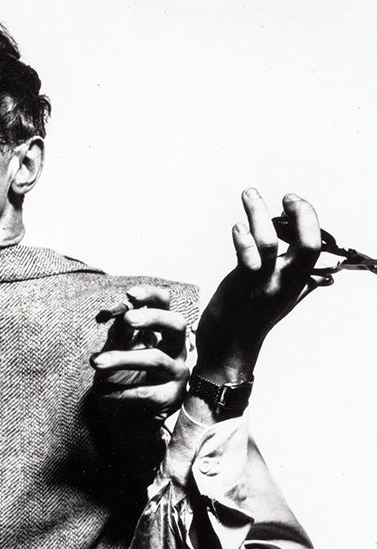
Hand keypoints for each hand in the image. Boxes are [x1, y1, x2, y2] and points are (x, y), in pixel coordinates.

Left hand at [90, 286, 188, 424]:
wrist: (128, 422)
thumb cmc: (122, 382)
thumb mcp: (116, 352)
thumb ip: (119, 332)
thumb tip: (118, 309)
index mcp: (162, 334)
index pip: (166, 305)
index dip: (151, 296)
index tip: (130, 294)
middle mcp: (176, 351)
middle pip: (177, 324)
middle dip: (152, 318)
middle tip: (127, 319)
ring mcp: (178, 375)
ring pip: (156, 359)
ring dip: (122, 358)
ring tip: (96, 362)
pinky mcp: (171, 399)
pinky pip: (146, 392)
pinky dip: (120, 392)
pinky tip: (102, 394)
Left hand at [195, 189, 321, 381]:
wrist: (228, 354)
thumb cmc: (248, 325)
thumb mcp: (281, 303)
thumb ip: (300, 286)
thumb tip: (320, 278)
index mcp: (296, 282)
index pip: (315, 246)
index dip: (309, 219)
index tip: (292, 203)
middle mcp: (284, 283)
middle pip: (309, 244)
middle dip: (302, 213)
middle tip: (287, 197)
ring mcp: (263, 285)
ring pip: (269, 243)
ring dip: (258, 213)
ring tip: (250, 194)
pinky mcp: (241, 288)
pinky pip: (247, 258)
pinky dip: (242, 238)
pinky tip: (237, 227)